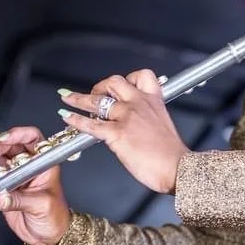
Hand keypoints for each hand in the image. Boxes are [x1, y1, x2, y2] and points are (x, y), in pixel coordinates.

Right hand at [0, 127, 70, 244]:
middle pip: (9, 145)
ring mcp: (15, 174)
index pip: (32, 138)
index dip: (18, 134)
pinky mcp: (3, 185)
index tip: (5, 139)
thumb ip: (20, 200)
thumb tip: (2, 197)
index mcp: (44, 164)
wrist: (48, 236)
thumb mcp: (42, 206)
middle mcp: (29, 165)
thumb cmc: (55, 218)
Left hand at [58, 70, 188, 193]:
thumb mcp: (164, 129)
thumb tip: (138, 127)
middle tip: (94, 95)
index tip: (121, 86)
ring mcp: (126, 118)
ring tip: (67, 98)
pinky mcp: (117, 134)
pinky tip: (67, 117)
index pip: (142, 76)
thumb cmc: (173, 156)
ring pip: (97, 101)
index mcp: (153, 102)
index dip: (128, 79)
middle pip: (114, 82)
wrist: (178, 168)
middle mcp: (139, 104)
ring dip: (79, 99)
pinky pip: (91, 124)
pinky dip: (75, 120)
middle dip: (100, 87)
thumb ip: (149, 122)